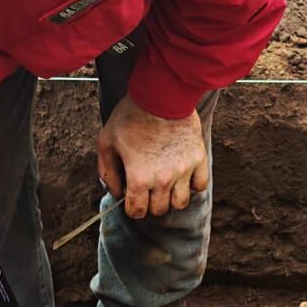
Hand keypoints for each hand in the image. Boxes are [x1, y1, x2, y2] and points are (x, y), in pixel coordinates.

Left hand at [97, 95, 208, 218]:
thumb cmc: (131, 116)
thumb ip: (107, 171)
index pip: (136, 211)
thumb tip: (115, 191)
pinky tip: (182, 176)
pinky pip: (200, 186)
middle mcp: (162, 180)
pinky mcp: (198, 159)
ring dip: (171, 198)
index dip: (132, 208)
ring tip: (165, 185)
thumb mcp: (106, 142)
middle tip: (147, 190)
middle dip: (150, 203)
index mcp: (138, 178)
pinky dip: (192, 186)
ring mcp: (183, 171)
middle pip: (159, 210)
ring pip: (180, 203)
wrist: (160, 95)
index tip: (132, 199)